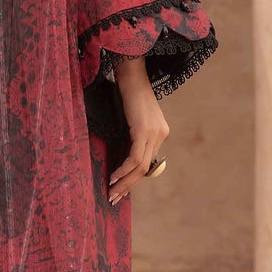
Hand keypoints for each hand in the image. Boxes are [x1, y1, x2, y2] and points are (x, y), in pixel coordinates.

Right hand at [107, 56, 168, 203]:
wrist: (131, 72)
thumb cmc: (128, 92)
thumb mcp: (133, 117)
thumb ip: (134, 134)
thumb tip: (124, 155)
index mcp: (160, 133)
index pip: (148, 163)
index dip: (133, 179)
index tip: (120, 190)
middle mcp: (161, 135)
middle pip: (145, 170)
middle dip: (128, 186)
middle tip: (114, 198)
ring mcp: (154, 133)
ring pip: (140, 168)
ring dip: (125, 182)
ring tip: (111, 192)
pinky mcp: (144, 131)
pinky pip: (135, 158)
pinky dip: (123, 170)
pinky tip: (113, 176)